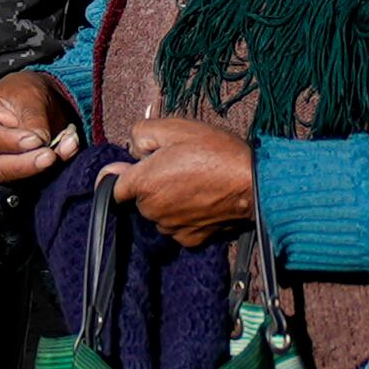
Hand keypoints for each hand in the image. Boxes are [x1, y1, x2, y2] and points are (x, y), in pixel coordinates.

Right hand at [0, 71, 78, 184]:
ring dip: (44, 168)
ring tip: (67, 147)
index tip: (35, 139)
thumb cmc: (22, 94)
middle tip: (50, 156)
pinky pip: (35, 181)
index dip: (11, 142)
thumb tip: (40, 142)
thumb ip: (32, 119)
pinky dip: (56, 168)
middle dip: (26, 164)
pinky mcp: (17, 177)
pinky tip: (68, 149)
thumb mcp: (27, 95)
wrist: (35, 101)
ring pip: (15, 181)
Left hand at [111, 112, 259, 246]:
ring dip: (168, 201)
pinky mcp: (189, 239)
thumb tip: (129, 150)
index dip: (123, 173)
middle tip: (179, 166)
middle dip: (152, 183)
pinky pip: (177, 227)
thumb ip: (140, 135)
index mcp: (143, 182)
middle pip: (140, 198)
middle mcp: (151, 210)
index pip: (113, 185)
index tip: (136, 166)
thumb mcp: (176, 128)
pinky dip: (185, 216)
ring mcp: (170, 227)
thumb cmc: (216, 152)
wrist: (254, 184)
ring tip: (194, 182)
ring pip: (159, 213)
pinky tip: (202, 200)